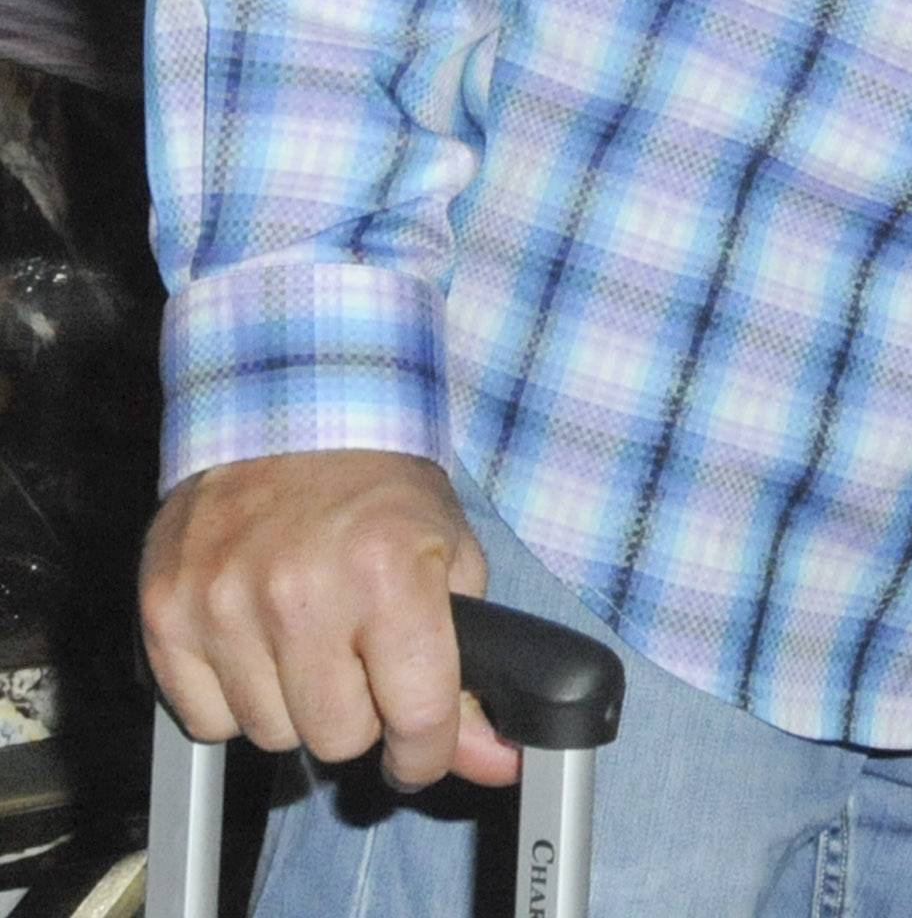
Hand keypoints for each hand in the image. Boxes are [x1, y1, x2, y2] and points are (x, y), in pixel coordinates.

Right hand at [140, 450, 519, 790]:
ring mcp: (226, 603)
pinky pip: (205, 719)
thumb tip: (492, 762)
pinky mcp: (167, 611)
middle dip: (359, 710)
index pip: (417, 721)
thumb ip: (469, 668)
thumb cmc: (376, 481)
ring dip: (294, 700)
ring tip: (307, 632)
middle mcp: (304, 592)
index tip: (422, 742)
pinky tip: (255, 635)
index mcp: (390, 573)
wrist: (289, 402)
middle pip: (338, 739)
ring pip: (270, 735)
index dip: (428, 747)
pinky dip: (233, 693)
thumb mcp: (448, 556)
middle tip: (358, 654)